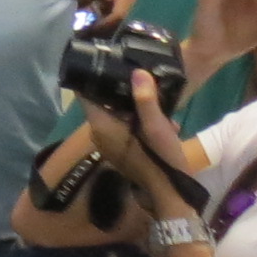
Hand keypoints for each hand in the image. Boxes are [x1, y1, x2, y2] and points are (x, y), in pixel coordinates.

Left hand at [79, 70, 191, 211]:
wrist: (171, 194)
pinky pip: (127, 129)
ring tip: (163, 109)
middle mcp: (99, 134)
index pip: (85, 94)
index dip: (93, 77)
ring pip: (120, 115)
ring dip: (140, 110)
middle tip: (147, 83)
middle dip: (125, 93)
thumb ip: (145, 100)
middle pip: (104, 102)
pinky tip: (166, 125)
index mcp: (101, 126)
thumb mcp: (156, 126)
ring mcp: (110, 144)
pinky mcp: (122, 151)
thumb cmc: (160, 159)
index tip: (108, 62)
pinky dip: (142, 124)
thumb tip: (137, 72)